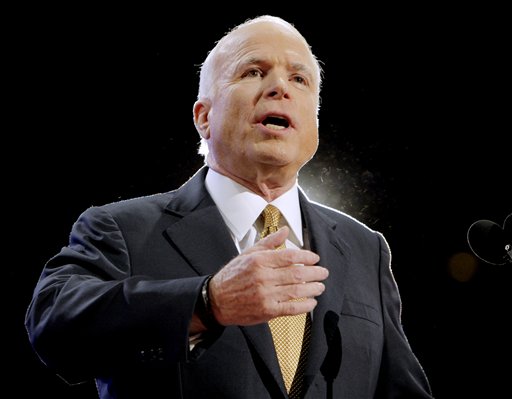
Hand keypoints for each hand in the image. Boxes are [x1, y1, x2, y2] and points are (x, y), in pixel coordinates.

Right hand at [208, 226, 328, 325]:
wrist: (216, 300)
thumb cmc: (232, 276)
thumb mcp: (248, 253)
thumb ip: (269, 242)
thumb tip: (284, 230)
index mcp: (259, 261)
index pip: (290, 256)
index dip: (307, 257)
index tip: (315, 258)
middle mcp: (263, 277)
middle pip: (297, 273)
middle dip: (315, 273)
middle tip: (323, 272)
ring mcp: (266, 295)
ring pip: (297, 290)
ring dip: (313, 288)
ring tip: (320, 286)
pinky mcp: (267, 311)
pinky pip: (291, 308)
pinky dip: (305, 305)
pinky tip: (311, 302)